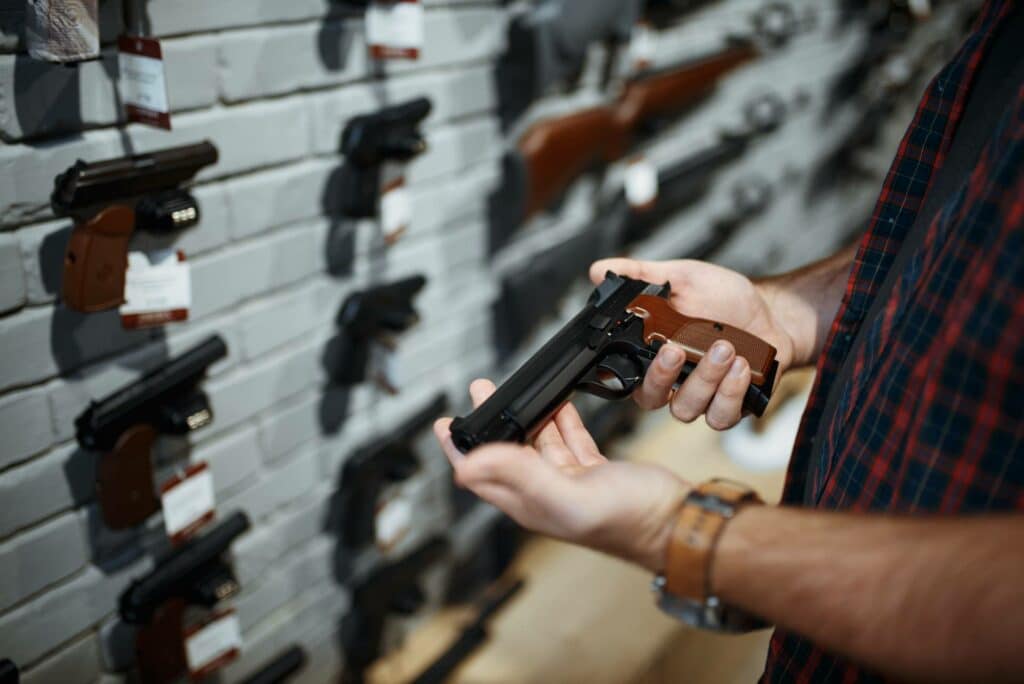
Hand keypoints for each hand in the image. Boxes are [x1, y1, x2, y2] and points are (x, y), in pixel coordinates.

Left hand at [434, 379, 688, 572]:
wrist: (678, 521)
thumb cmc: (631, 521)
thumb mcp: (569, 495)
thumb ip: (521, 476)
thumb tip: (470, 464)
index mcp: (530, 503)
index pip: (481, 475)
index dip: (460, 450)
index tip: (445, 424)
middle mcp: (545, 494)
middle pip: (505, 453)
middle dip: (489, 422)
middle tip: (478, 392)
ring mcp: (570, 482)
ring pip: (536, 442)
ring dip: (523, 416)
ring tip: (508, 390)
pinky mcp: (594, 471)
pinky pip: (568, 440)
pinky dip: (560, 420)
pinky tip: (558, 404)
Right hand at [590, 258, 797, 429]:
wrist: (772, 312)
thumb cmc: (724, 298)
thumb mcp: (681, 277)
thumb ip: (640, 275)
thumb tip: (600, 270)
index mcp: (651, 353)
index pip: (623, 372)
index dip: (619, 370)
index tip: (634, 346)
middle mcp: (672, 381)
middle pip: (650, 397)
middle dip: (661, 375)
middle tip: (676, 349)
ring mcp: (700, 397)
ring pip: (686, 408)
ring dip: (704, 379)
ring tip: (724, 347)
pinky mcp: (729, 407)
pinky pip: (720, 416)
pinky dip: (730, 393)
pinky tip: (742, 367)